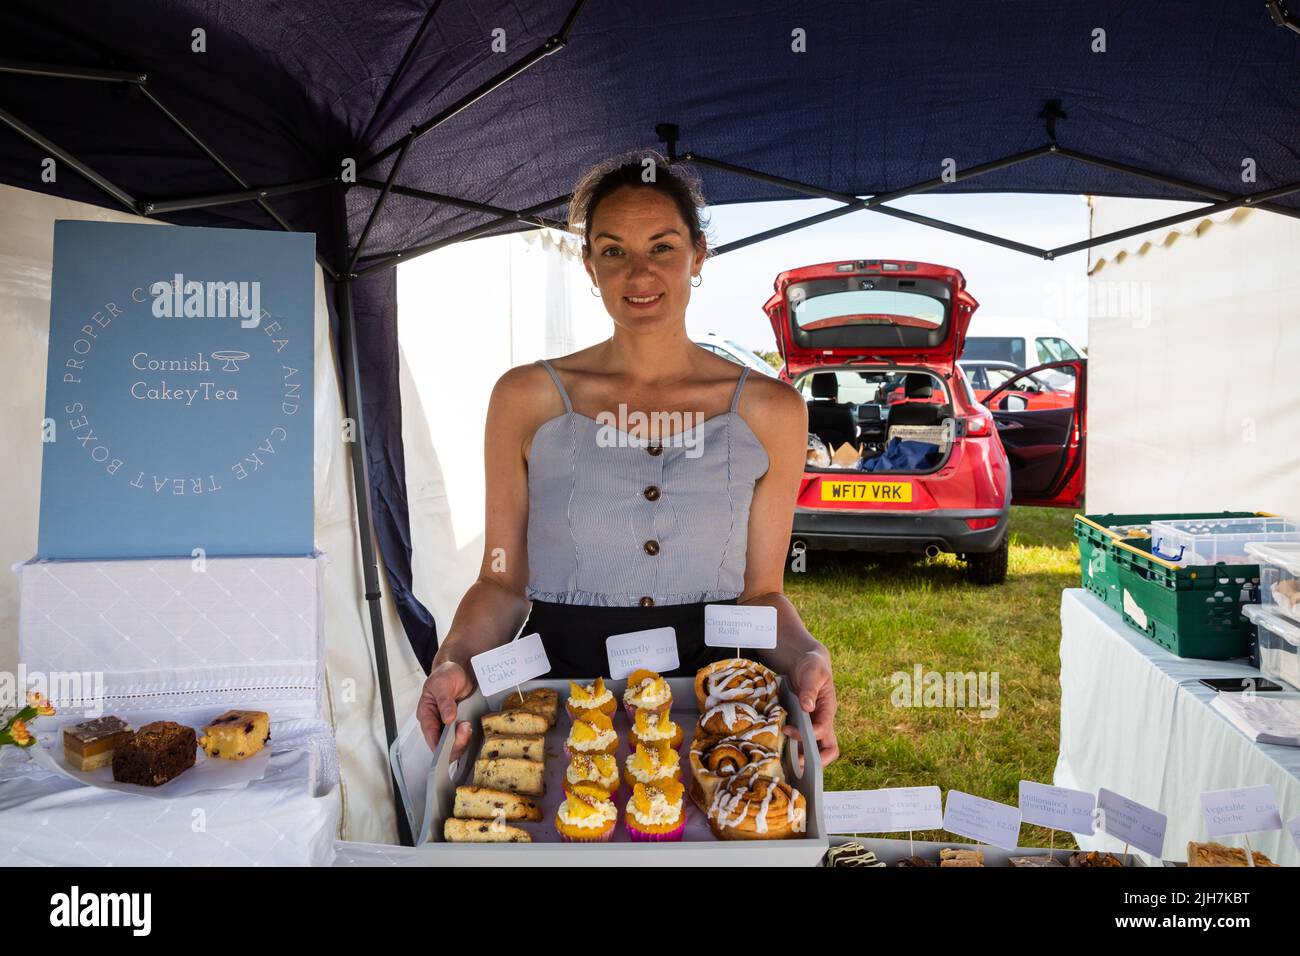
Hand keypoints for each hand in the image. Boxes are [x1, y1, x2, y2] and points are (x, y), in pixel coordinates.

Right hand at [416, 660, 473, 761]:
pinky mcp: (460, 725)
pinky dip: (469, 736)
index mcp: (426, 713)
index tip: (450, 743)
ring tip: (468, 725)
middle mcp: (436, 722)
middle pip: (443, 744)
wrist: (461, 668)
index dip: (438, 744)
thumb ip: (444, 701)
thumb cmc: (447, 674)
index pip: (429, 735)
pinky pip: (463, 737)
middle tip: (465, 727)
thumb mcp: (442, 684)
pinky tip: (472, 728)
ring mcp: (449, 725)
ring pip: (454, 743)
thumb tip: (447, 719)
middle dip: (454, 741)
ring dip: (463, 739)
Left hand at [783, 650, 838, 768]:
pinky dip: (791, 746)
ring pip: (812, 748)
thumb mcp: (812, 673)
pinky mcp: (800, 723)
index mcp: (828, 710)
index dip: (810, 735)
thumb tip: (807, 706)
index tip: (791, 730)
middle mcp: (822, 720)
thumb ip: (810, 689)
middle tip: (797, 765)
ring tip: (784, 762)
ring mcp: (811, 724)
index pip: (825, 731)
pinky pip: (799, 740)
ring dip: (801, 756)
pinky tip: (777, 747)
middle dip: (814, 760)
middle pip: (827, 749)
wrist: (805, 662)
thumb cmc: (813, 667)